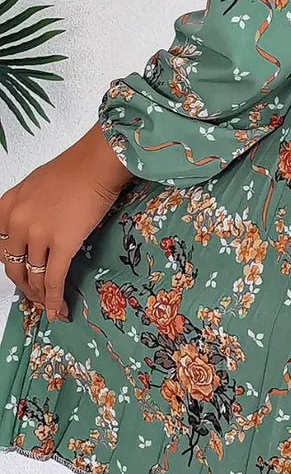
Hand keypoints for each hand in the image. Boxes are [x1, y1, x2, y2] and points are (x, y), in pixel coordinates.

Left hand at [0, 124, 133, 319]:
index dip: (13, 268)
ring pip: (35, 276)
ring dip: (42, 295)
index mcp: (7, 207)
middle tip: (36, 296)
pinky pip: (55, 279)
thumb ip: (27, 209)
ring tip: (50, 306)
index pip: (1, 249)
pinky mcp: (62, 244)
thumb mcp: (35, 186)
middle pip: (14, 266)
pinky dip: (55, 299)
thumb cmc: (75, 168)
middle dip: (25, 286)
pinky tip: (59, 311)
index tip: (23, 277)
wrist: (97, 162)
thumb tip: (35, 230)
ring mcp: (38, 234)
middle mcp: (16, 222)